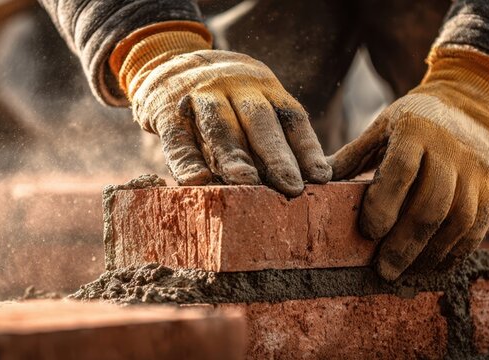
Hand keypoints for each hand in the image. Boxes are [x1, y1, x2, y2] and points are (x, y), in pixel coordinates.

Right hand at [111, 23, 330, 195]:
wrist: (166, 62)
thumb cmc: (224, 98)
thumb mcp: (252, 100)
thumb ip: (275, 134)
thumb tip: (310, 182)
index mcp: (263, 86)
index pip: (291, 118)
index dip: (307, 148)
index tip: (321, 177)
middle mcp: (233, 86)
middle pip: (259, 121)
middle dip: (277, 155)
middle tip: (291, 186)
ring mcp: (199, 96)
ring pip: (219, 127)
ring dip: (234, 156)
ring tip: (247, 183)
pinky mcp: (166, 112)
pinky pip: (178, 138)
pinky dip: (187, 161)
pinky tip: (196, 181)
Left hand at [328, 48, 488, 279]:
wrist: (472, 106)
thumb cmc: (415, 120)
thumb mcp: (383, 125)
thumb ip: (352, 155)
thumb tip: (313, 181)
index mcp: (416, 130)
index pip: (402, 170)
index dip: (384, 204)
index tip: (367, 233)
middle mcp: (451, 150)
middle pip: (431, 204)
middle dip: (405, 243)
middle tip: (383, 270)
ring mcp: (476, 170)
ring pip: (457, 221)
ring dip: (429, 254)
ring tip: (404, 272)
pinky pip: (477, 228)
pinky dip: (454, 252)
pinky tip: (431, 266)